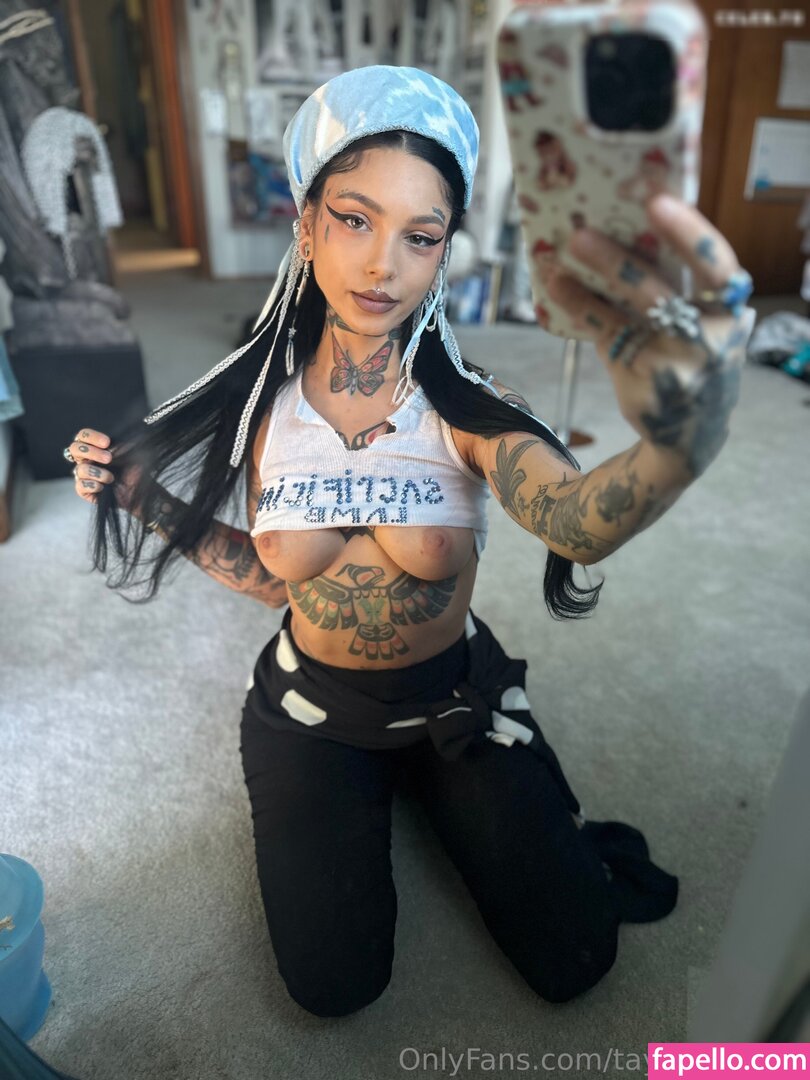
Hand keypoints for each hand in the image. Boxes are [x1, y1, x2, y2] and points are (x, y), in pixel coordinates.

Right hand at [68, 428, 141, 509]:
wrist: (137, 492)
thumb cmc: (133, 472)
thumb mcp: (131, 454)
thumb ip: (120, 444)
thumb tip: (116, 439)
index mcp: (94, 448)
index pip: (83, 436)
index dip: (92, 437)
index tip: (107, 442)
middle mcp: (86, 460)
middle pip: (75, 448)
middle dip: (91, 452)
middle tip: (108, 459)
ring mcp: (83, 475)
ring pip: (80, 469)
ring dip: (97, 472)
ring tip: (111, 478)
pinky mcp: (84, 490)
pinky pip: (80, 485)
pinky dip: (93, 485)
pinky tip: (103, 487)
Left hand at [541, 193, 755, 477]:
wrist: (689, 432)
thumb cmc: (694, 358)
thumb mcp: (706, 324)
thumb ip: (681, 287)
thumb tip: (625, 231)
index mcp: (729, 313)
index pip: (717, 267)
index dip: (690, 233)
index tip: (657, 202)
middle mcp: (707, 339)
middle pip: (662, 292)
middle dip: (621, 260)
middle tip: (582, 232)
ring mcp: (673, 362)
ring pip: (628, 313)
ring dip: (595, 279)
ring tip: (565, 251)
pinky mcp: (641, 376)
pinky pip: (606, 333)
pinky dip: (581, 306)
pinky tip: (558, 287)